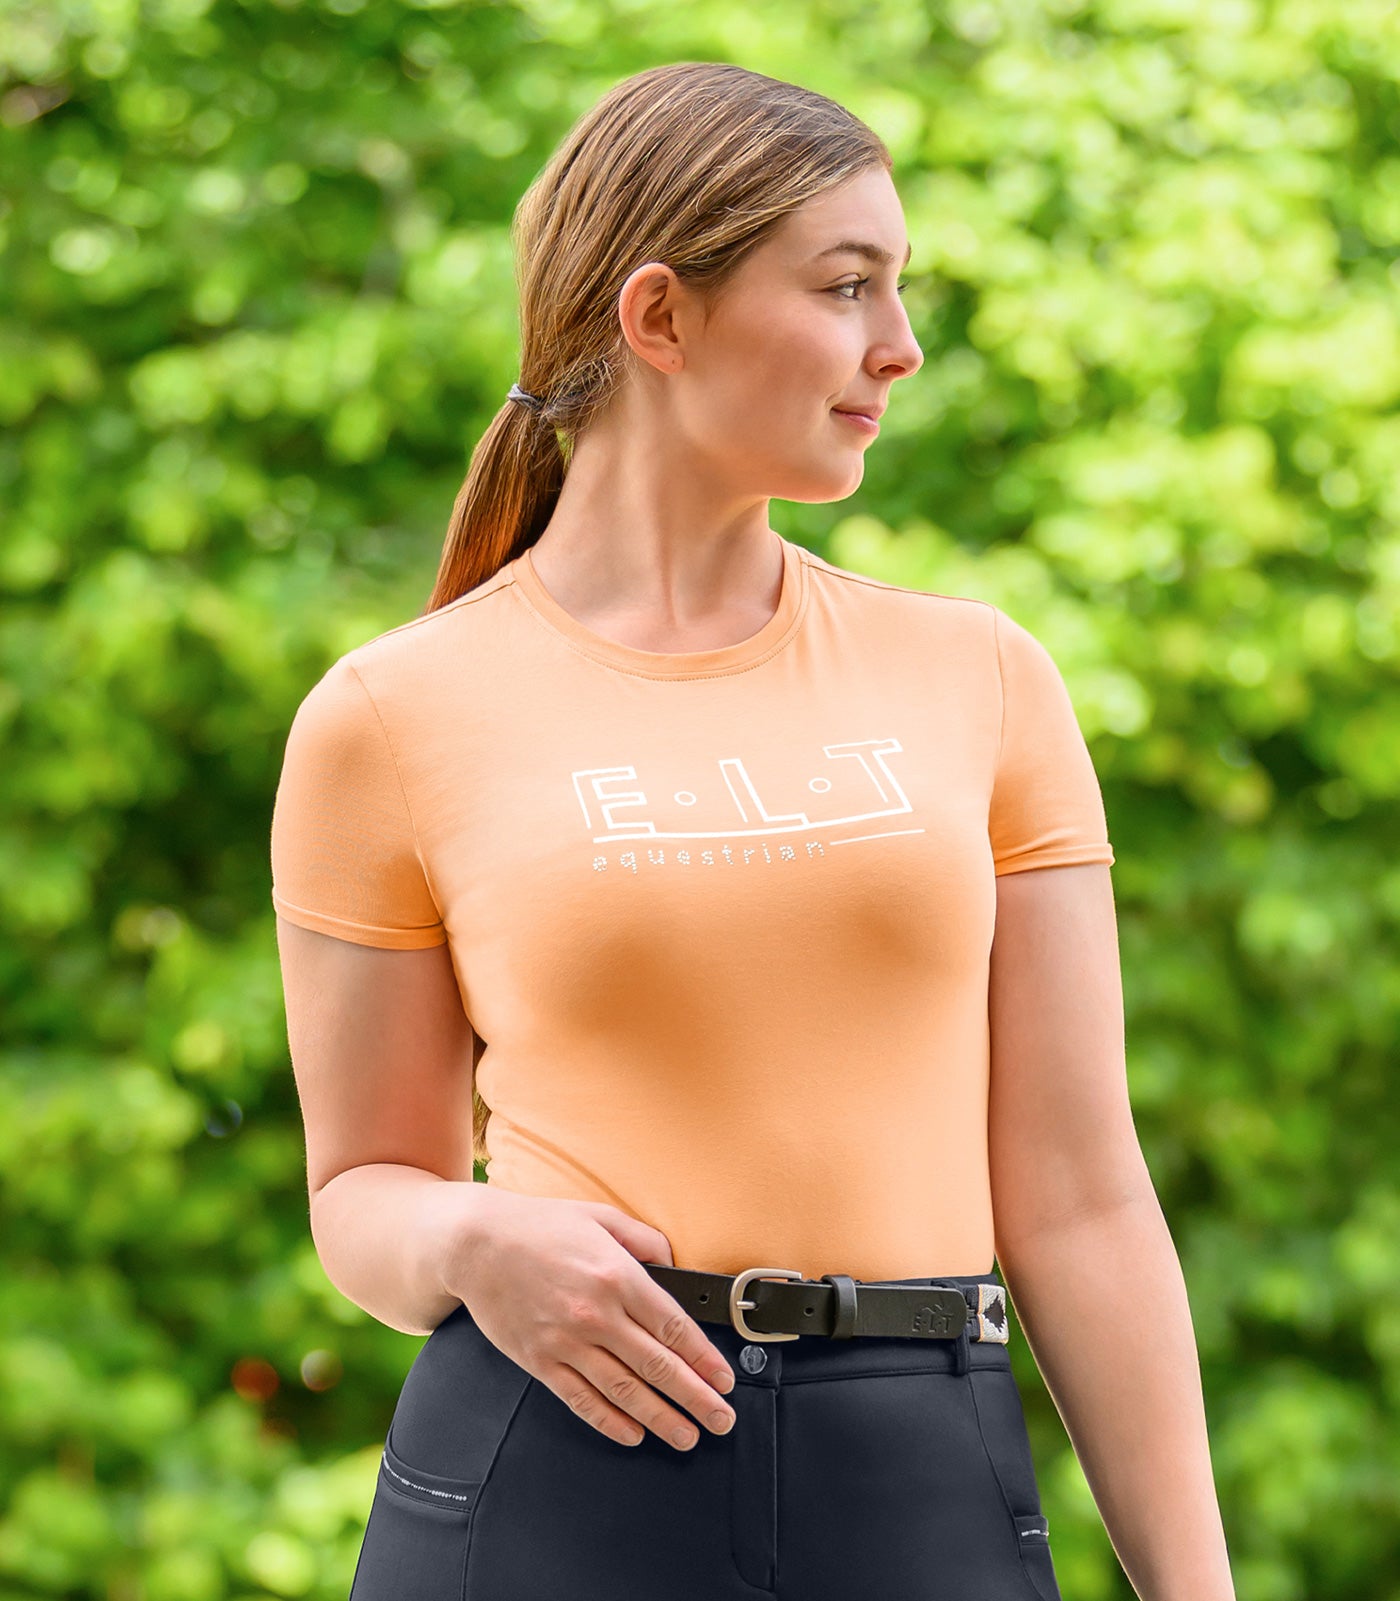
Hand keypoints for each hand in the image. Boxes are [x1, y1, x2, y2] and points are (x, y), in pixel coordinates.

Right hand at [444, 1187, 737, 1451]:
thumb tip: (674, 1265)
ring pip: (624, 1391)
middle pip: (657, 1366)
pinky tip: (634, 1433)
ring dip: (661, 1418)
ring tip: (687, 1435)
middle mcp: (596, 1314)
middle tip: (721, 1419)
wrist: (476, 1243)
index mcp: (617, 1276)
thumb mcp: (601, 1216)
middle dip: (695, 1397)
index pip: (674, 1327)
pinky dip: (610, 1422)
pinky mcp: (540, 1361)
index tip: (724, 1379)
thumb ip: (645, 1239)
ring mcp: (566, 1342)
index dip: (704, 1359)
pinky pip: (581, 1400)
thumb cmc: (539, 1226)